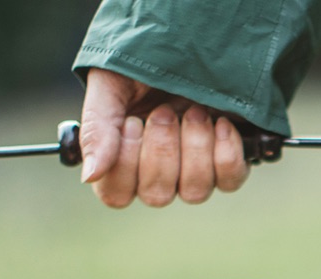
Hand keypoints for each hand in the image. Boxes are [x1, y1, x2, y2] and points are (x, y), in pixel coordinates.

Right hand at [78, 68, 249, 207]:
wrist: (185, 41)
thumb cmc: (139, 64)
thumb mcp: (111, 86)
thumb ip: (97, 130)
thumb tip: (90, 176)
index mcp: (121, 161)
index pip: (117, 195)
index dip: (125, 164)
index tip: (132, 122)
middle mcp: (156, 175)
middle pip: (157, 195)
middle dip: (163, 149)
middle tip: (164, 110)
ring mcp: (192, 172)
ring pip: (194, 192)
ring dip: (194, 148)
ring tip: (194, 110)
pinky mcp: (226, 162)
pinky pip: (230, 179)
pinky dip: (226, 152)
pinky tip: (220, 122)